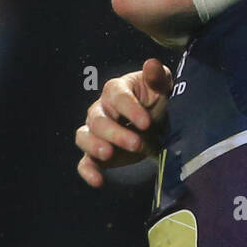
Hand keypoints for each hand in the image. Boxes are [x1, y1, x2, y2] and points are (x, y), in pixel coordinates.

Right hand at [76, 58, 172, 187]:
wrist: (157, 123)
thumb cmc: (158, 100)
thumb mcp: (162, 88)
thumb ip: (156, 77)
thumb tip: (151, 64)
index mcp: (116, 90)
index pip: (117, 97)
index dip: (130, 109)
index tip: (146, 122)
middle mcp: (101, 109)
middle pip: (98, 119)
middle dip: (116, 132)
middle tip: (136, 144)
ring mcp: (95, 132)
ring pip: (84, 137)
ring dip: (94, 146)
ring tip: (108, 155)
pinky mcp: (96, 153)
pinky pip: (84, 162)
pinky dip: (87, 171)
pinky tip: (98, 182)